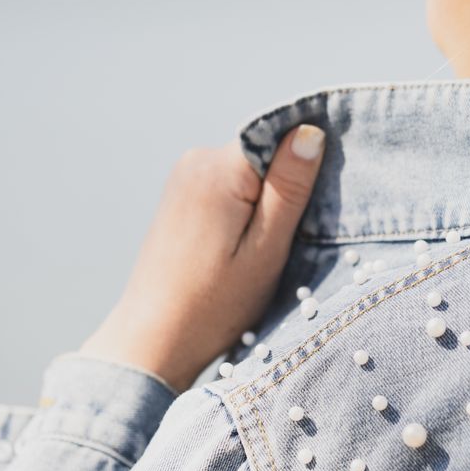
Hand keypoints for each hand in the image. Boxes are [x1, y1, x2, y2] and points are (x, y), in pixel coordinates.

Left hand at [80, 126, 326, 391]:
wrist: (154, 338)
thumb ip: (289, 187)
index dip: (306, 164)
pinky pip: (230, 184)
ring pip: (250, 170)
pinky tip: (242, 246)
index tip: (315, 204)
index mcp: (218, 169)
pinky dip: (246, 208)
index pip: (280, 134)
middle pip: (265, 152)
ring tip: (263, 247)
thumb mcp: (266, 248)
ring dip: (266, 200)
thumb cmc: (214, 303)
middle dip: (287, 186)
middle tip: (291, 237)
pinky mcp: (181, 194)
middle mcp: (196, 160)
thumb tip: (309, 131)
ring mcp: (185, 176)